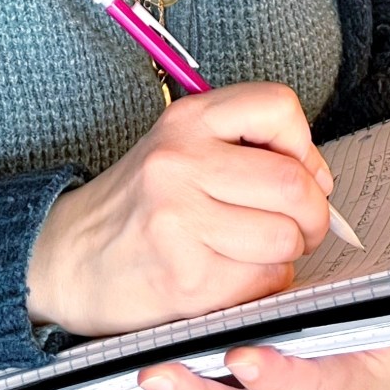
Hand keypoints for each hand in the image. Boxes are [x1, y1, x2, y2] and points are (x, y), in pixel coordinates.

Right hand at [27, 83, 333, 335]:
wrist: (68, 260)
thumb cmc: (143, 205)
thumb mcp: (184, 149)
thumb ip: (248, 148)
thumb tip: (321, 182)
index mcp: (188, 120)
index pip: (279, 107)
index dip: (305, 146)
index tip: (299, 172)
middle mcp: (180, 162)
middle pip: (293, 184)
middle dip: (314, 214)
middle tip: (302, 227)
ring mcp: (178, 221)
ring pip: (285, 237)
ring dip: (290, 252)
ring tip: (262, 250)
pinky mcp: (184, 278)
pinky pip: (264, 279)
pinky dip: (265, 282)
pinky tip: (236, 275)